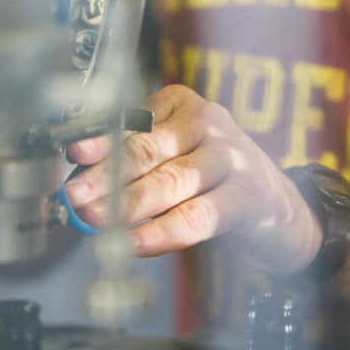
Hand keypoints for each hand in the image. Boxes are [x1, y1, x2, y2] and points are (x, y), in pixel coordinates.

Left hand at [64, 84, 322, 274]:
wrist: (275, 207)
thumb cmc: (209, 182)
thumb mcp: (171, 160)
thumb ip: (132, 168)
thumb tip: (82, 185)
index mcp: (182, 106)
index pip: (134, 122)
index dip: (103, 140)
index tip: (74, 155)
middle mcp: (209, 122)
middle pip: (149, 149)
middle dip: (107, 175)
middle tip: (76, 196)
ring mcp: (231, 157)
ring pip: (172, 180)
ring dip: (129, 203)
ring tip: (98, 219)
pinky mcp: (246, 196)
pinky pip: (198, 216)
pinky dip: (161, 232)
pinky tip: (135, 243)